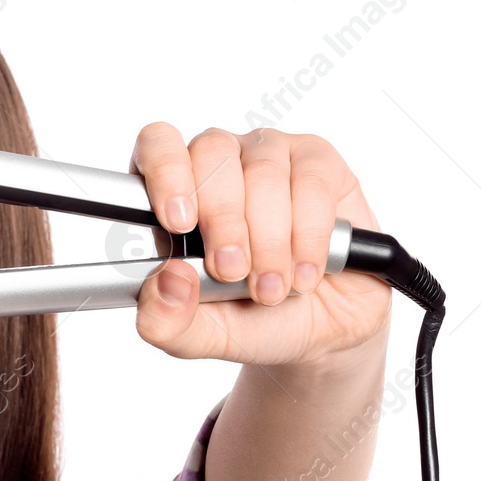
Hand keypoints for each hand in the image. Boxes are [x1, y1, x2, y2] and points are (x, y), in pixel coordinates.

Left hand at [129, 124, 391, 369]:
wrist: (323, 329)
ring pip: (263, 171)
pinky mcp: (318, 163)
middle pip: (210, 153)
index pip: (157, 145)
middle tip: (232, 271)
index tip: (179, 222)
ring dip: (269, 239)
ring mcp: (268, 157)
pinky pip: (311, 182)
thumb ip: (167, 322)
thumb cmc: (253, 318)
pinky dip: (308, 235)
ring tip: (273, 287)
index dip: (165, 172)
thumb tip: (165, 279)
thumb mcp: (204, 335)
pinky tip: (306, 271)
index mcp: (174, 193)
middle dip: (222, 219)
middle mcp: (218, 164)